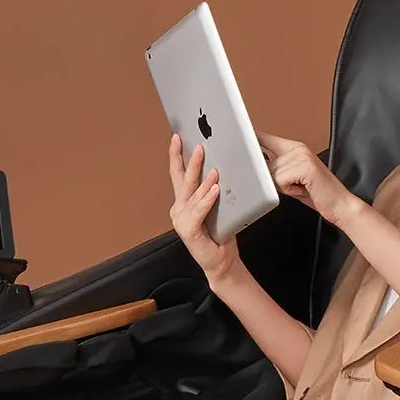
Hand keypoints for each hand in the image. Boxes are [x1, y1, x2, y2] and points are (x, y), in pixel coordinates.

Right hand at [166, 133, 238, 281]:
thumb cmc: (220, 233)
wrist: (221, 261)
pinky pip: (198, 211)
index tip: (177, 137)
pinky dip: (207, 200)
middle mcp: (179, 209)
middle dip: (190, 161)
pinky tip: (215, 189)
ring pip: (193, 195)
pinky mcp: (189, 232)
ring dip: (203, 180)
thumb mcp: (218, 206)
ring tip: (213, 167)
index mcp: (184, 201)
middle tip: (198, 146)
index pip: (179, 174)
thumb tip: (219, 166)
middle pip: (184, 180)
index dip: (177, 155)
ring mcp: (182, 221)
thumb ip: (213, 189)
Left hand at [257, 131, 359, 227]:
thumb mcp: (291, 179)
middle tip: (294, 185)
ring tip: (301, 187)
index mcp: (295, 148)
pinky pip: (281, 180)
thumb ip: (275, 169)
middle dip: (273, 180)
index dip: (252, 139)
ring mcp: (302, 155)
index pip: (267, 139)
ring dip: (284, 187)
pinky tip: (303, 189)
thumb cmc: (316, 194)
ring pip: (272, 173)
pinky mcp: (305, 166)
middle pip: (264, 163)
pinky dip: (289, 190)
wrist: (339, 204)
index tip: (238, 134)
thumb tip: (256, 169)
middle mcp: (298, 148)